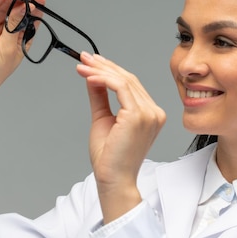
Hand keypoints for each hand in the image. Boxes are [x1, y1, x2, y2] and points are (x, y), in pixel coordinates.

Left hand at [76, 53, 165, 222]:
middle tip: (83, 58)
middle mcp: (154, 112)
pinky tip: (89, 77)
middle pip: (129, 79)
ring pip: (125, 80)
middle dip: (104, 66)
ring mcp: (149, 114)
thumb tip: (94, 76)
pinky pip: (121, 88)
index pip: (131, 84)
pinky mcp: (139, 116)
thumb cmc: (110, 158)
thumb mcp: (103, 120)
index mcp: (150, 114)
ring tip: (82, 66)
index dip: (110, 70)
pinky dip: (104, 79)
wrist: (113, 179)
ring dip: (100, 70)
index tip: (92, 62)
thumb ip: (100, 97)